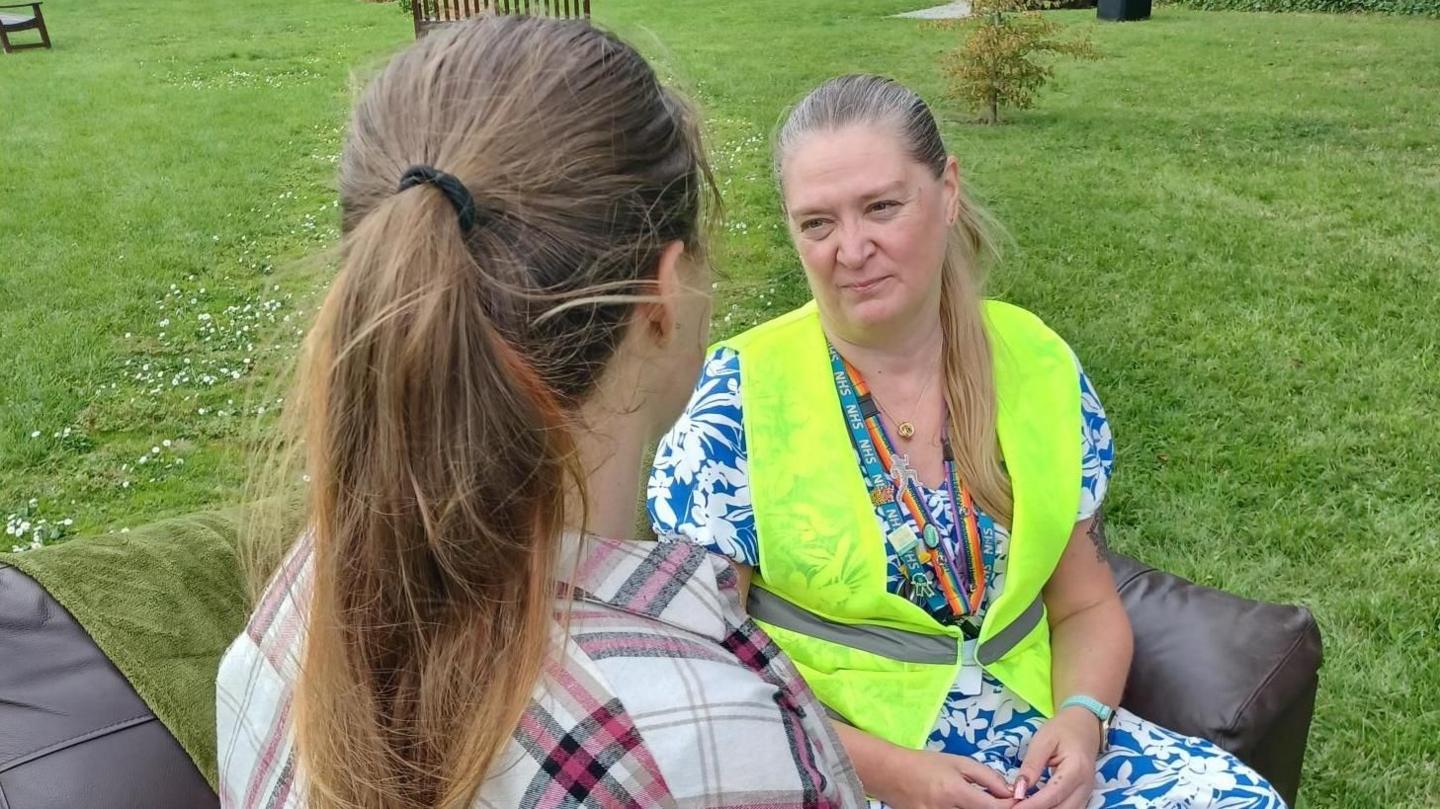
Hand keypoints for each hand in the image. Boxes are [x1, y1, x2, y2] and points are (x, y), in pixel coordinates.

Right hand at [879, 747, 1015, 808]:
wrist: (890, 773)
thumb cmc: (926, 764)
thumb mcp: (958, 762)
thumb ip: (987, 777)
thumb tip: (1011, 792)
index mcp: (954, 791)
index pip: (992, 808)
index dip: (1010, 806)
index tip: (1017, 801)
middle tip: (999, 803)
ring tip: (978, 802)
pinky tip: (964, 807)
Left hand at [1012, 707, 1100, 808]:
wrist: (1084, 726)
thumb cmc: (1062, 730)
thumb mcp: (1043, 740)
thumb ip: (1031, 765)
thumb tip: (1018, 789)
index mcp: (1076, 769)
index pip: (1053, 795)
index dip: (1032, 805)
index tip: (1014, 807)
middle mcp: (1085, 786)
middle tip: (1015, 807)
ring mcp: (1087, 793)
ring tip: (1023, 806)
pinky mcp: (1083, 796)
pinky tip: (1036, 806)